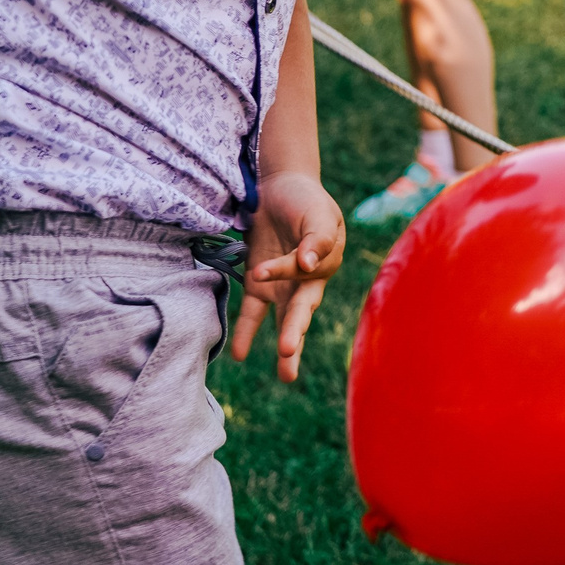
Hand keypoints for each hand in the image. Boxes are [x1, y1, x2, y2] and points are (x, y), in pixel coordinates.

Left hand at [229, 170, 344, 384]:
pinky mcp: (259, 285)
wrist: (282, 189)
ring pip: (283, 320)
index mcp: (326, 263)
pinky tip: (238, 353)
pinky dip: (245, 332)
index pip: (305, 273)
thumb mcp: (318, 212)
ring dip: (286, 346)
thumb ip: (318, 238)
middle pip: (302, 310)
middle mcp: (307, 282)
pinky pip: (252, 313)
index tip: (279, 265)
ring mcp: (283, 286)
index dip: (288, 269)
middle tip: (288, 353)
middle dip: (296, 333)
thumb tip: (310, 266)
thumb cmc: (306, 200)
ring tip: (286, 375)